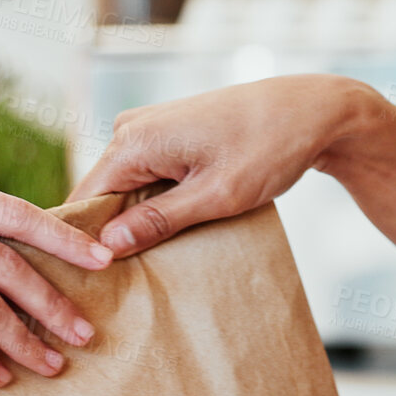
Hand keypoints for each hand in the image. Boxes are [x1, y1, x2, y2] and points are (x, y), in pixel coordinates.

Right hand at [68, 74, 376, 256]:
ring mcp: (150, 127)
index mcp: (133, 141)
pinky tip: (170, 232)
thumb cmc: (269, 147)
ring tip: (149, 264)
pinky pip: (146, 175)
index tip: (91, 284)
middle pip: (102, 196)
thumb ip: (159, 221)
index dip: (85, 245)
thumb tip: (107, 247)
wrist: (311, 110)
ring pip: (125, 188)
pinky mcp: (169, 133)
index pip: (84, 203)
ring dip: (137, 221)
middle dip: (112, 236)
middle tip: (123, 285)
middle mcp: (131, 128)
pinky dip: (155, 203)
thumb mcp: (216, 195)